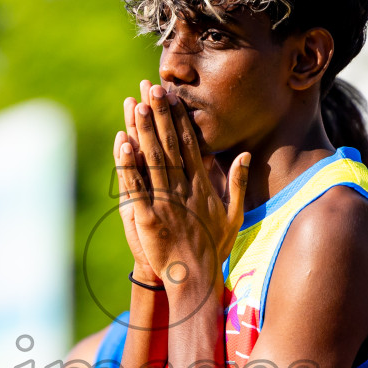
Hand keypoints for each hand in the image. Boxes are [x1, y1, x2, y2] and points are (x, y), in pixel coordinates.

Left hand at [116, 81, 249, 290]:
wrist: (197, 279)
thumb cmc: (215, 248)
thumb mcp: (234, 213)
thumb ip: (237, 182)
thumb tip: (246, 155)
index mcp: (202, 184)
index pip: (191, 144)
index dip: (180, 118)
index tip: (173, 96)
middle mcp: (185, 188)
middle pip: (171, 144)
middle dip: (161, 115)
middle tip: (152, 88)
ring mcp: (166, 201)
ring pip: (154, 160)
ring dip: (144, 132)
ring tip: (136, 105)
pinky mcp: (149, 217)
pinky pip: (137, 187)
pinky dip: (129, 166)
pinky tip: (122, 145)